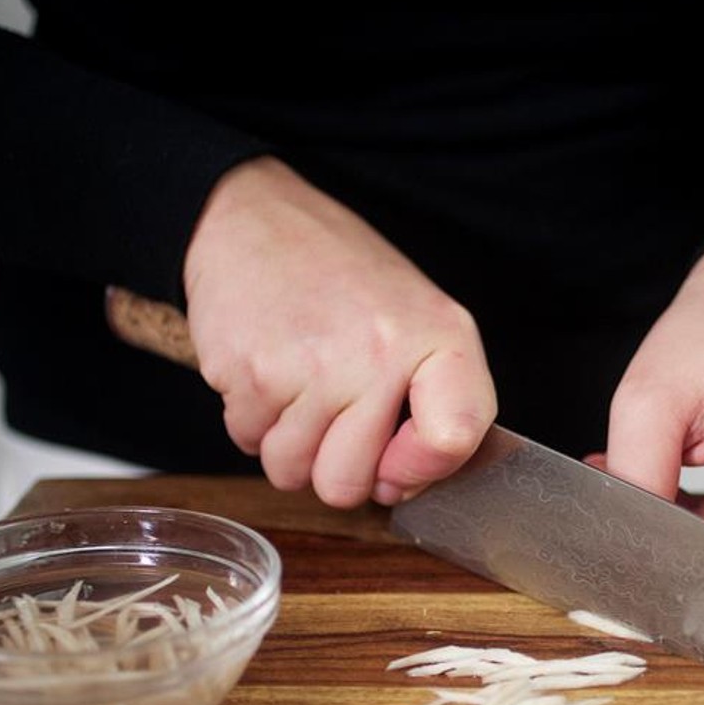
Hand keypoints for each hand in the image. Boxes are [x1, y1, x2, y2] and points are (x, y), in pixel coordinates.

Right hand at [182, 157, 495, 507]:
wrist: (254, 219)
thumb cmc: (341, 276)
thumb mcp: (417, 318)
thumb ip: (433, 402)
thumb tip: (405, 485)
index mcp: (439, 337)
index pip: (455, 438)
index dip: (421, 470)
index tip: (397, 462)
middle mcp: (380, 353)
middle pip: (350, 484)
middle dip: (332, 466)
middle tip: (331, 413)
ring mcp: (314, 367)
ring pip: (293, 473)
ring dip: (288, 444)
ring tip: (297, 384)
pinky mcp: (252, 373)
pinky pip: (248, 443)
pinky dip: (252, 419)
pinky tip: (267, 369)